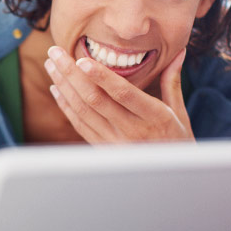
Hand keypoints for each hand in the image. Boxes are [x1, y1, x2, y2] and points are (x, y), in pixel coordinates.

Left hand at [44, 46, 193, 142]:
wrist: (170, 177)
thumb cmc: (177, 140)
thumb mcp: (180, 111)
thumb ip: (172, 81)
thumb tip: (179, 52)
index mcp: (154, 117)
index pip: (123, 94)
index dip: (101, 77)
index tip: (82, 59)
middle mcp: (132, 131)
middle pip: (95, 99)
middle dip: (71, 73)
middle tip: (55, 52)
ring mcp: (114, 142)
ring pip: (83, 111)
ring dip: (64, 86)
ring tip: (51, 64)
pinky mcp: (103, 149)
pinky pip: (80, 125)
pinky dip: (66, 105)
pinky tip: (56, 88)